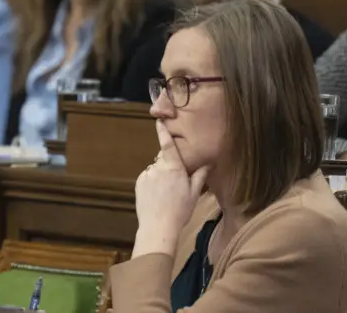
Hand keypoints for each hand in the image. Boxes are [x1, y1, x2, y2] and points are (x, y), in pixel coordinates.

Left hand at [132, 121, 209, 258]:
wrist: (158, 226)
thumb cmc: (180, 210)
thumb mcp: (194, 193)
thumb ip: (200, 175)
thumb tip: (208, 162)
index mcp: (173, 167)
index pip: (167, 145)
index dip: (163, 132)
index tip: (159, 120)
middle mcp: (157, 167)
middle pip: (163, 159)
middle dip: (169, 165)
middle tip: (177, 183)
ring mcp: (146, 174)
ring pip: (155, 170)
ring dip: (160, 176)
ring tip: (167, 194)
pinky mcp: (138, 183)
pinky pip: (147, 178)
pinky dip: (152, 183)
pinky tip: (158, 197)